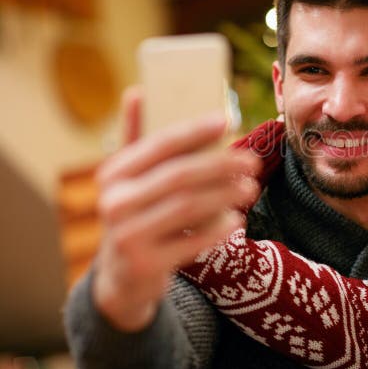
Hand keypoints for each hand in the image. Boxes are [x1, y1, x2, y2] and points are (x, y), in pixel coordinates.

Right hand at [91, 88, 260, 331]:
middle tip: (252, 162)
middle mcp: (115, 202)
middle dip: (220, 166)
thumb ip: (136, 139)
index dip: (194, 131)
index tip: (226, 120)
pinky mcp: (146, 265)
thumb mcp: (128, 179)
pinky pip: (191, 242)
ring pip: (187, 208)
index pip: (159, 145)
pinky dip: (217, 230)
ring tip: (251, 188)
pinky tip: (236, 220)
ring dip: (225, 195)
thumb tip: (137, 92)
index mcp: (113, 174)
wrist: (121, 277)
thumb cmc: (135, 214)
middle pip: (179, 176)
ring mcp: (127, 236)